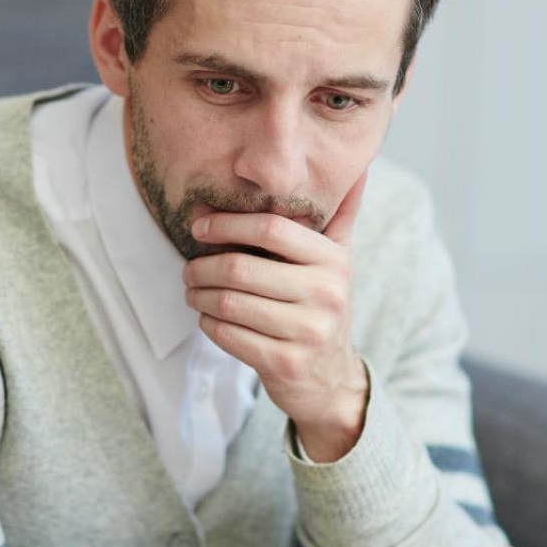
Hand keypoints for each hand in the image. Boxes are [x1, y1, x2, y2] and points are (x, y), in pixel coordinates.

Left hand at [184, 172, 368, 461]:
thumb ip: (339, 215)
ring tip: (192, 290)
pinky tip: (208, 318)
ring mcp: (307, 332)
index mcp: (334, 261)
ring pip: (228, 303)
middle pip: (240, 267)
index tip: (199, 227)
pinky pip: (227, 335)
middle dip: (202, 266)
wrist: (331, 378)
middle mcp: (327, 294)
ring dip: (198, 295)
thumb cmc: (322, 306)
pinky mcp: (285, 363)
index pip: (271, 228)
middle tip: (189, 267)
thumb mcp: (336, 261)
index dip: (227, 223)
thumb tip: (358, 168)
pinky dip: (208, 323)